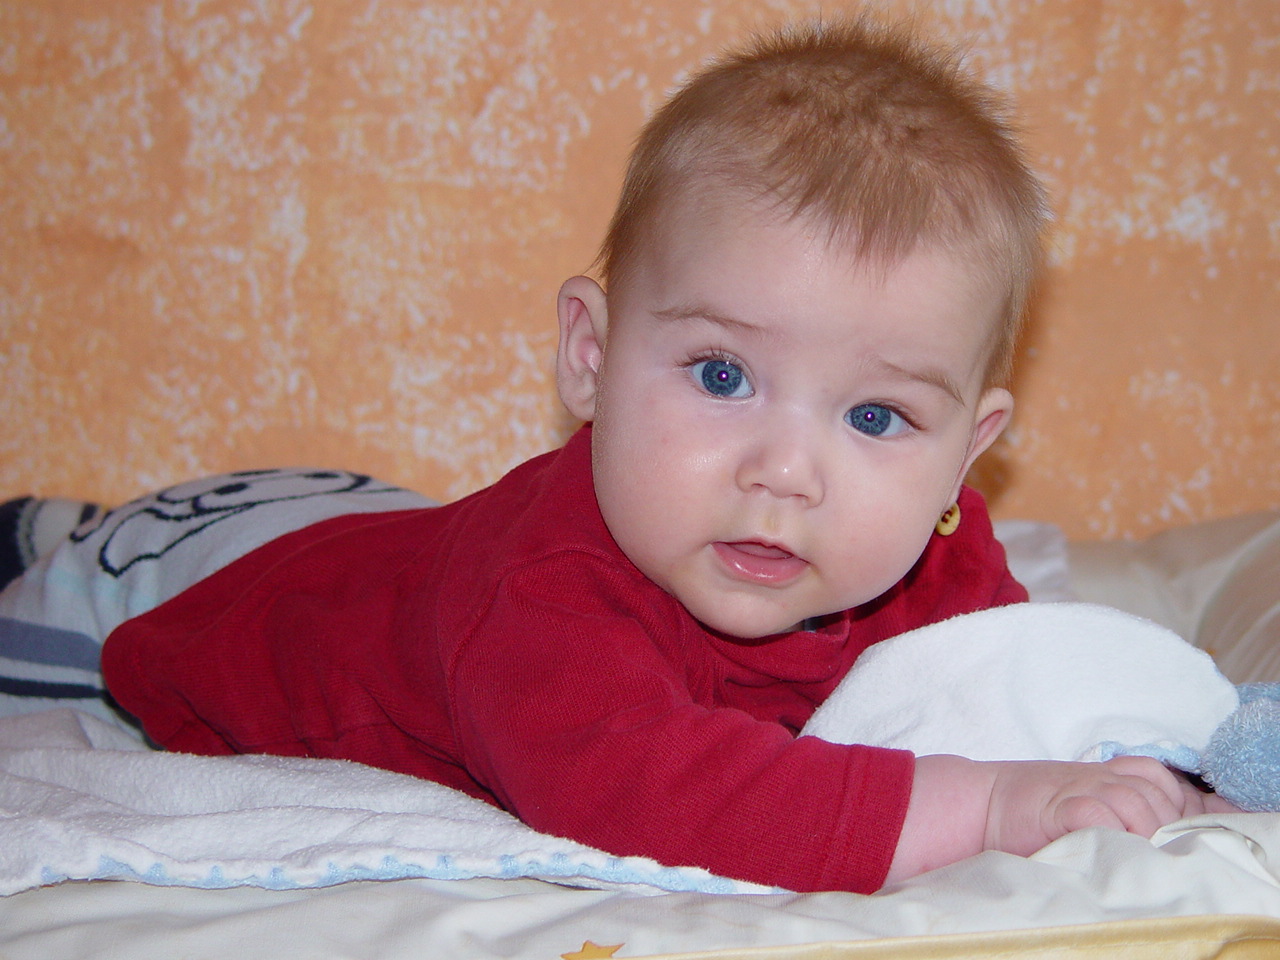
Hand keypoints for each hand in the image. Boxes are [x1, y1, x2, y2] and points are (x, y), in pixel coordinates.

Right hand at [982, 754, 1232, 855]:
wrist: (982, 805)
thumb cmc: (1035, 815)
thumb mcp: (1084, 803)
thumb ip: (1122, 812)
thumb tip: (1170, 837)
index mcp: (1108, 774)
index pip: (1163, 779)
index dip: (1178, 806)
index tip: (1176, 835)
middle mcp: (1099, 776)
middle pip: (1156, 793)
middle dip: (1164, 827)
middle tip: (1153, 856)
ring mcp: (1078, 787)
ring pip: (1133, 802)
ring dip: (1141, 832)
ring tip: (1133, 857)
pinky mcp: (1057, 805)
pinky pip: (1097, 812)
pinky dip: (1109, 831)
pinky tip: (1106, 847)